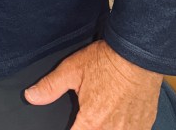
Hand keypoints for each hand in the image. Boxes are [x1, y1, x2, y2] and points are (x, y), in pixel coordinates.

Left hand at [25, 40, 161, 129]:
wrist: (138, 54)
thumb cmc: (107, 61)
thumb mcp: (72, 70)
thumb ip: (50, 87)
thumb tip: (31, 96)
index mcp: (92, 122)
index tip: (71, 126)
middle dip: (87, 128)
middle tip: (87, 117)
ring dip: (104, 128)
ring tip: (101, 114)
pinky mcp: (144, 125)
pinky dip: (123, 128)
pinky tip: (118, 119)